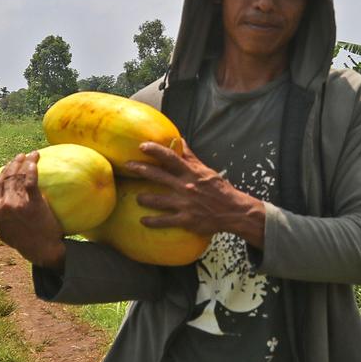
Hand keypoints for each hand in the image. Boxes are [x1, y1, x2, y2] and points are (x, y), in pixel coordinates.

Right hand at [0, 151, 65, 267]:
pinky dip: (31, 168)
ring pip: (18, 177)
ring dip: (22, 162)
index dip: (0, 175)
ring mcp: (18, 203)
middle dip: (12, 164)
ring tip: (29, 154)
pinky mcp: (34, 202)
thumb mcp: (0, 230)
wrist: (41, 249)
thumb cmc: (23, 241)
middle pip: (6, 178)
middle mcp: (4, 205)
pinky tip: (34, 160)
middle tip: (19, 157)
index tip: (6, 168)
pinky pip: (31, 180)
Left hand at [126, 140, 266, 247]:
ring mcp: (184, 204)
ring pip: (157, 200)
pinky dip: (152, 221)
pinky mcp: (185, 220)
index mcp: (191, 173)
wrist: (233, 211)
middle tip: (128, 166)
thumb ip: (191, 157)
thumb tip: (180, 140)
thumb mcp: (206, 170)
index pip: (170, 157)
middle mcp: (185, 186)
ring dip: (144, 197)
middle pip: (158, 176)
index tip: (142, 146)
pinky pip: (164, 221)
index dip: (155, 150)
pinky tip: (143, 220)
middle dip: (140, 169)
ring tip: (137, 197)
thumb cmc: (219, 189)